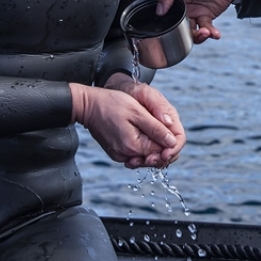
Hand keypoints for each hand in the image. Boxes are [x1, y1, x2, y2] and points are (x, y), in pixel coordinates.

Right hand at [70, 78, 185, 168]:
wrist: (87, 105)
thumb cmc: (111, 103)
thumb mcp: (137, 112)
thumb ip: (156, 128)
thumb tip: (172, 142)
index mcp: (133, 146)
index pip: (162, 152)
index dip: (172, 144)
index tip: (171, 130)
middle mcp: (126, 155)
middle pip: (154, 158)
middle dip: (164, 147)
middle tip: (165, 130)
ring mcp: (120, 155)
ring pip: (145, 157)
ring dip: (154, 147)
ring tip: (155, 129)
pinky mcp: (116, 153)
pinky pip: (135, 154)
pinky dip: (143, 146)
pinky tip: (144, 134)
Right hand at [156, 0, 234, 42]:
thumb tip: (159, 9)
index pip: (164, 13)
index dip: (167, 24)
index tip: (174, 29)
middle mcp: (182, 4)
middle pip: (177, 26)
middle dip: (184, 35)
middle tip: (193, 33)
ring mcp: (195, 10)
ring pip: (191, 31)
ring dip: (198, 36)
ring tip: (205, 32)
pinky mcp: (207, 15)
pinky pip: (206, 28)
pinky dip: (210, 33)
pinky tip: (214, 33)